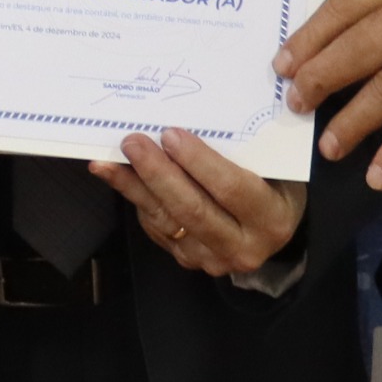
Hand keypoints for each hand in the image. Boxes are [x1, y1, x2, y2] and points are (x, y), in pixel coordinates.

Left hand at [92, 130, 304, 275]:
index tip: (170, 134)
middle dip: (158, 174)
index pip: (231, 189)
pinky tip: (118, 176)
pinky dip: (135, 198)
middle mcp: (243, 247)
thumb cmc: (274, 186)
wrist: (270, 230)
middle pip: (192, 210)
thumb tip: (187, 122)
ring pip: (167, 221)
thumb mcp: (273, 168)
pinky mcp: (187, 260)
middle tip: (133, 142)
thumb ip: (242, 152)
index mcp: (270, 219)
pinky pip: (156, 227)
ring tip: (108, 161)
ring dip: (135, 187)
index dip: (198, 162)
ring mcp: (212, 259)